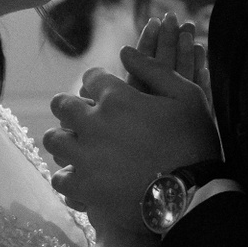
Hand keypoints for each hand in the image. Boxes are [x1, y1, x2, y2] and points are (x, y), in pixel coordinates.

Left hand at [42, 16, 219, 246]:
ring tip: (79, 149)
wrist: (191, 195)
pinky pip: (60, 177)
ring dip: (65, 140)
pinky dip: (70, 177)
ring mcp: (84, 155)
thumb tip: (125, 51)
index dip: (97, 83)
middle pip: (62, 105)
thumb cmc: (193, 142)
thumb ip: (154, 70)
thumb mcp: (186, 96)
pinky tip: (83, 178)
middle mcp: (93, 123)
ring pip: (54, 140)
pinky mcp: (82, 187)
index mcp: (117, 97)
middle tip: (84, 119)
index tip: (103, 94)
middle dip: (72, 108)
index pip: (91, 78)